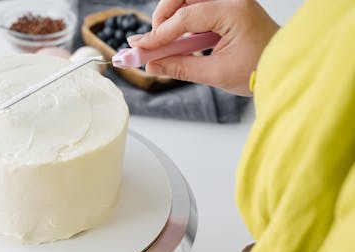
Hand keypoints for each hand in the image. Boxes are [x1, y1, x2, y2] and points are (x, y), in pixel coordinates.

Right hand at [130, 0, 278, 94]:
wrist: (283, 67)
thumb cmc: (260, 69)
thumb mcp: (215, 73)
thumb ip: (179, 67)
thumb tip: (151, 65)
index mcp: (233, 11)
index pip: (185, 17)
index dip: (159, 34)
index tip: (140, 48)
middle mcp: (232, 0)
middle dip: (163, 17)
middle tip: (150, 41)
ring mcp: (230, 2)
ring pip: (188, 0)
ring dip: (171, 18)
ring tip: (162, 42)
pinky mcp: (227, 8)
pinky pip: (197, 8)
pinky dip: (182, 22)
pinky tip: (177, 40)